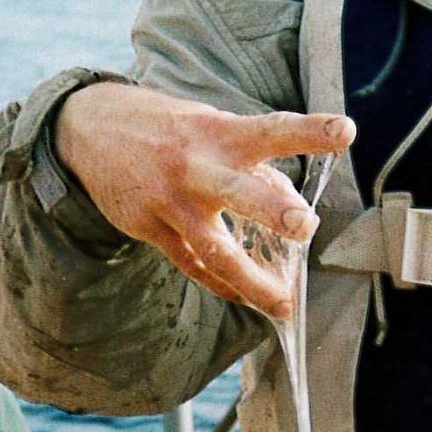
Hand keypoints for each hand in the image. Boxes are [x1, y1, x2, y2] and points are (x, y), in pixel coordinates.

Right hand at [54, 82, 355, 316]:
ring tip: (283, 304)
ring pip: (214, 248)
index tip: (345, 132)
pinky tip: (247, 297)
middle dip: (272, 210)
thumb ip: (250, 163)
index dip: (310, 131)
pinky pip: (192, 265)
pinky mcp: (149, 228)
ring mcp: (170, 202)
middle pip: (238, 191)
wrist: (87, 130)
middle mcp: (196, 168)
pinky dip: (222, 283)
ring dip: (251, 280)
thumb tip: (289, 205)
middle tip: (305, 226)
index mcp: (220, 133)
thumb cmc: (172, 128)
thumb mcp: (212, 127)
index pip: (272, 129)